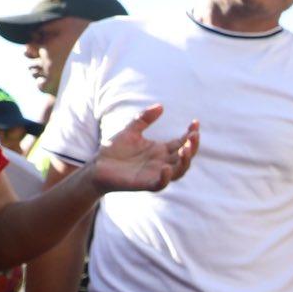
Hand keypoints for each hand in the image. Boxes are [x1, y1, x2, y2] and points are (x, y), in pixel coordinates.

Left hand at [86, 106, 200, 193]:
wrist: (97, 166)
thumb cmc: (115, 150)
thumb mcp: (131, 130)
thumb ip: (144, 119)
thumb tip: (160, 106)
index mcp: (161, 151)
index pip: (182, 143)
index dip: (191, 134)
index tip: (195, 122)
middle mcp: (162, 163)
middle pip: (185, 157)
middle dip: (193, 147)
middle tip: (194, 135)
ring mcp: (155, 174)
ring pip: (179, 171)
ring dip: (185, 161)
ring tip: (185, 149)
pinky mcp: (145, 184)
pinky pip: (160, 184)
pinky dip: (165, 178)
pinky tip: (165, 168)